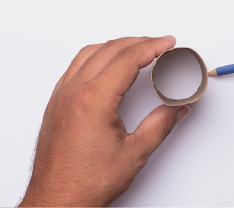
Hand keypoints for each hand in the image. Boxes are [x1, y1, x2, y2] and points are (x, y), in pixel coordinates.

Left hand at [19, 36, 189, 206]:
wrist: (57, 200)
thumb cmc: (86, 182)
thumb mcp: (134, 153)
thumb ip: (160, 125)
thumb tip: (176, 109)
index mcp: (93, 100)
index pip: (128, 59)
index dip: (152, 46)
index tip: (167, 42)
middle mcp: (73, 92)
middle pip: (109, 50)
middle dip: (138, 42)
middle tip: (159, 44)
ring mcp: (62, 96)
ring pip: (89, 53)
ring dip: (115, 46)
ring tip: (136, 49)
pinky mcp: (56, 103)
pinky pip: (75, 66)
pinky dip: (95, 56)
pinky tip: (105, 64)